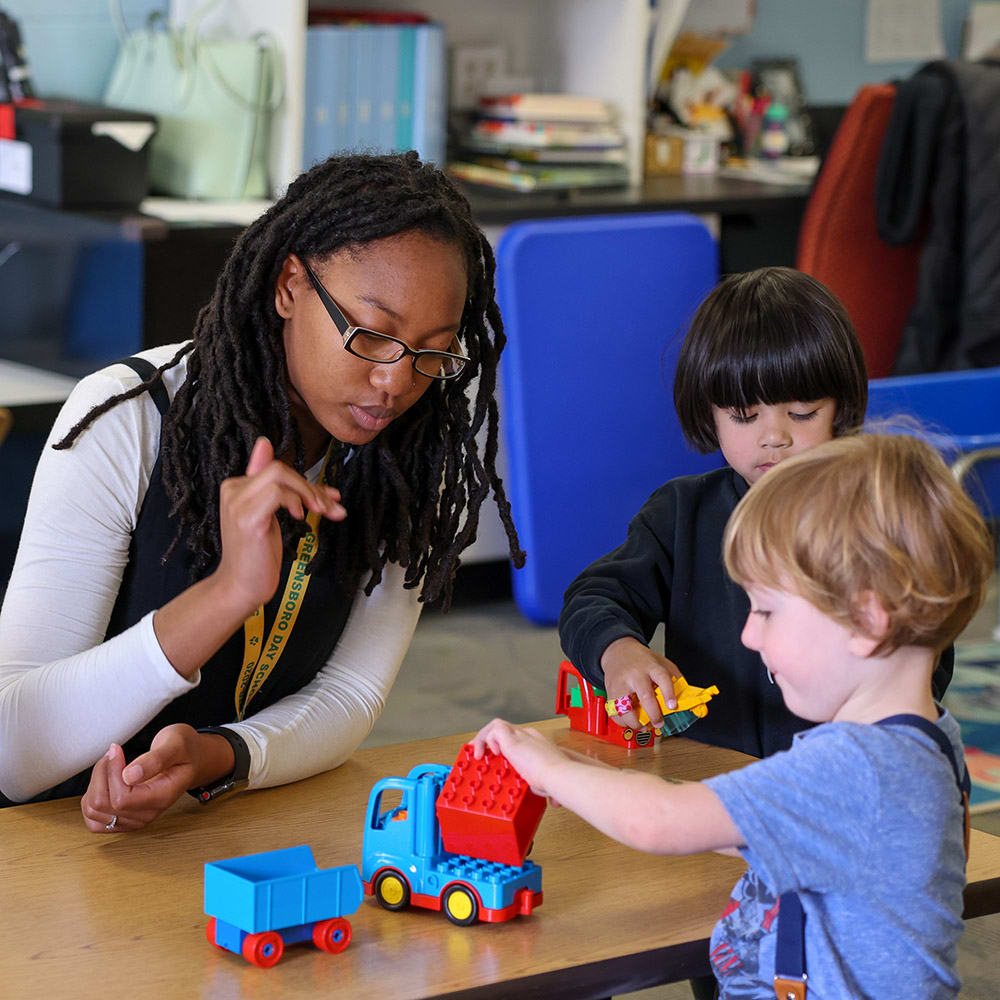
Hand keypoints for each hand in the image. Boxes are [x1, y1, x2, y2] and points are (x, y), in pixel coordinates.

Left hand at [80, 725, 231, 832]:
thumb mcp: (176, 744)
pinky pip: (92, 819)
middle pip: (103, 804)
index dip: (112, 773)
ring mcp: (134, 820)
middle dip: (101, 774)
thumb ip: (156, 759)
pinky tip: (105, 782)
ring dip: (95, 784)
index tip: (116, 750)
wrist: (189, 761)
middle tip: (113, 753)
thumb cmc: (183, 750)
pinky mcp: (123, 821)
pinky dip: (91, 798)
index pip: (121, 799)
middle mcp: (147, 815)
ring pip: (93, 811)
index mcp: (161, 798)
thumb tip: (129, 775)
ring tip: (110, 765)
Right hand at [214, 437, 345, 612]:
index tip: (330, 497)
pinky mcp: (248, 518)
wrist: (241, 587)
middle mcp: (233, 490)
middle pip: (280, 469)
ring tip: (321, 512)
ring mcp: (238, 503)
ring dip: (309, 493)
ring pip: (280, 476)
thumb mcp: (269, 515)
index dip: (307, 481)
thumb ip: (274, 486)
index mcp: (236, 486)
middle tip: (329, 508)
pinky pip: (277, 493)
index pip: (277, 470)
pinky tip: (301, 518)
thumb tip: (266, 444)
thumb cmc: (257, 555)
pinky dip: (295, 501)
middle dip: (311, 487)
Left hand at [472, 719, 570, 803]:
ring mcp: (521, 736)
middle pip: (504, 729)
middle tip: (479, 753)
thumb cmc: (557, 781)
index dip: (503, 745)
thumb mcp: (548, 782)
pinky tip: (491, 754)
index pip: (516, 737)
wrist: (559, 776)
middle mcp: (528, 736)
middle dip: (489, 739)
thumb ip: (547, 787)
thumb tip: (554, 802)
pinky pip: (495, 730)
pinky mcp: (513, 740)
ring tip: (477, 753)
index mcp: (537, 743)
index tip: (496, 757)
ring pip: (497, 725)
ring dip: (484, 737)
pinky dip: (488, 740)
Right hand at [600, 637, 680, 730]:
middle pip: (645, 696)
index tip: (673, 706)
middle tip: (659, 722)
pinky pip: (615, 713)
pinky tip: (631, 721)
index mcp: (651, 667)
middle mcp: (635, 675)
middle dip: (654, 714)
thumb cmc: (643, 660)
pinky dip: (623, 722)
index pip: (662, 678)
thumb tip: (689, 701)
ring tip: (643, 726)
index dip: (668, 693)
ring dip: (636, 723)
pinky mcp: (610, 692)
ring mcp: (621, 683)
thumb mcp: (663, 663)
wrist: (618, 651)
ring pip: (625, 708)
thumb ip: (675, 680)